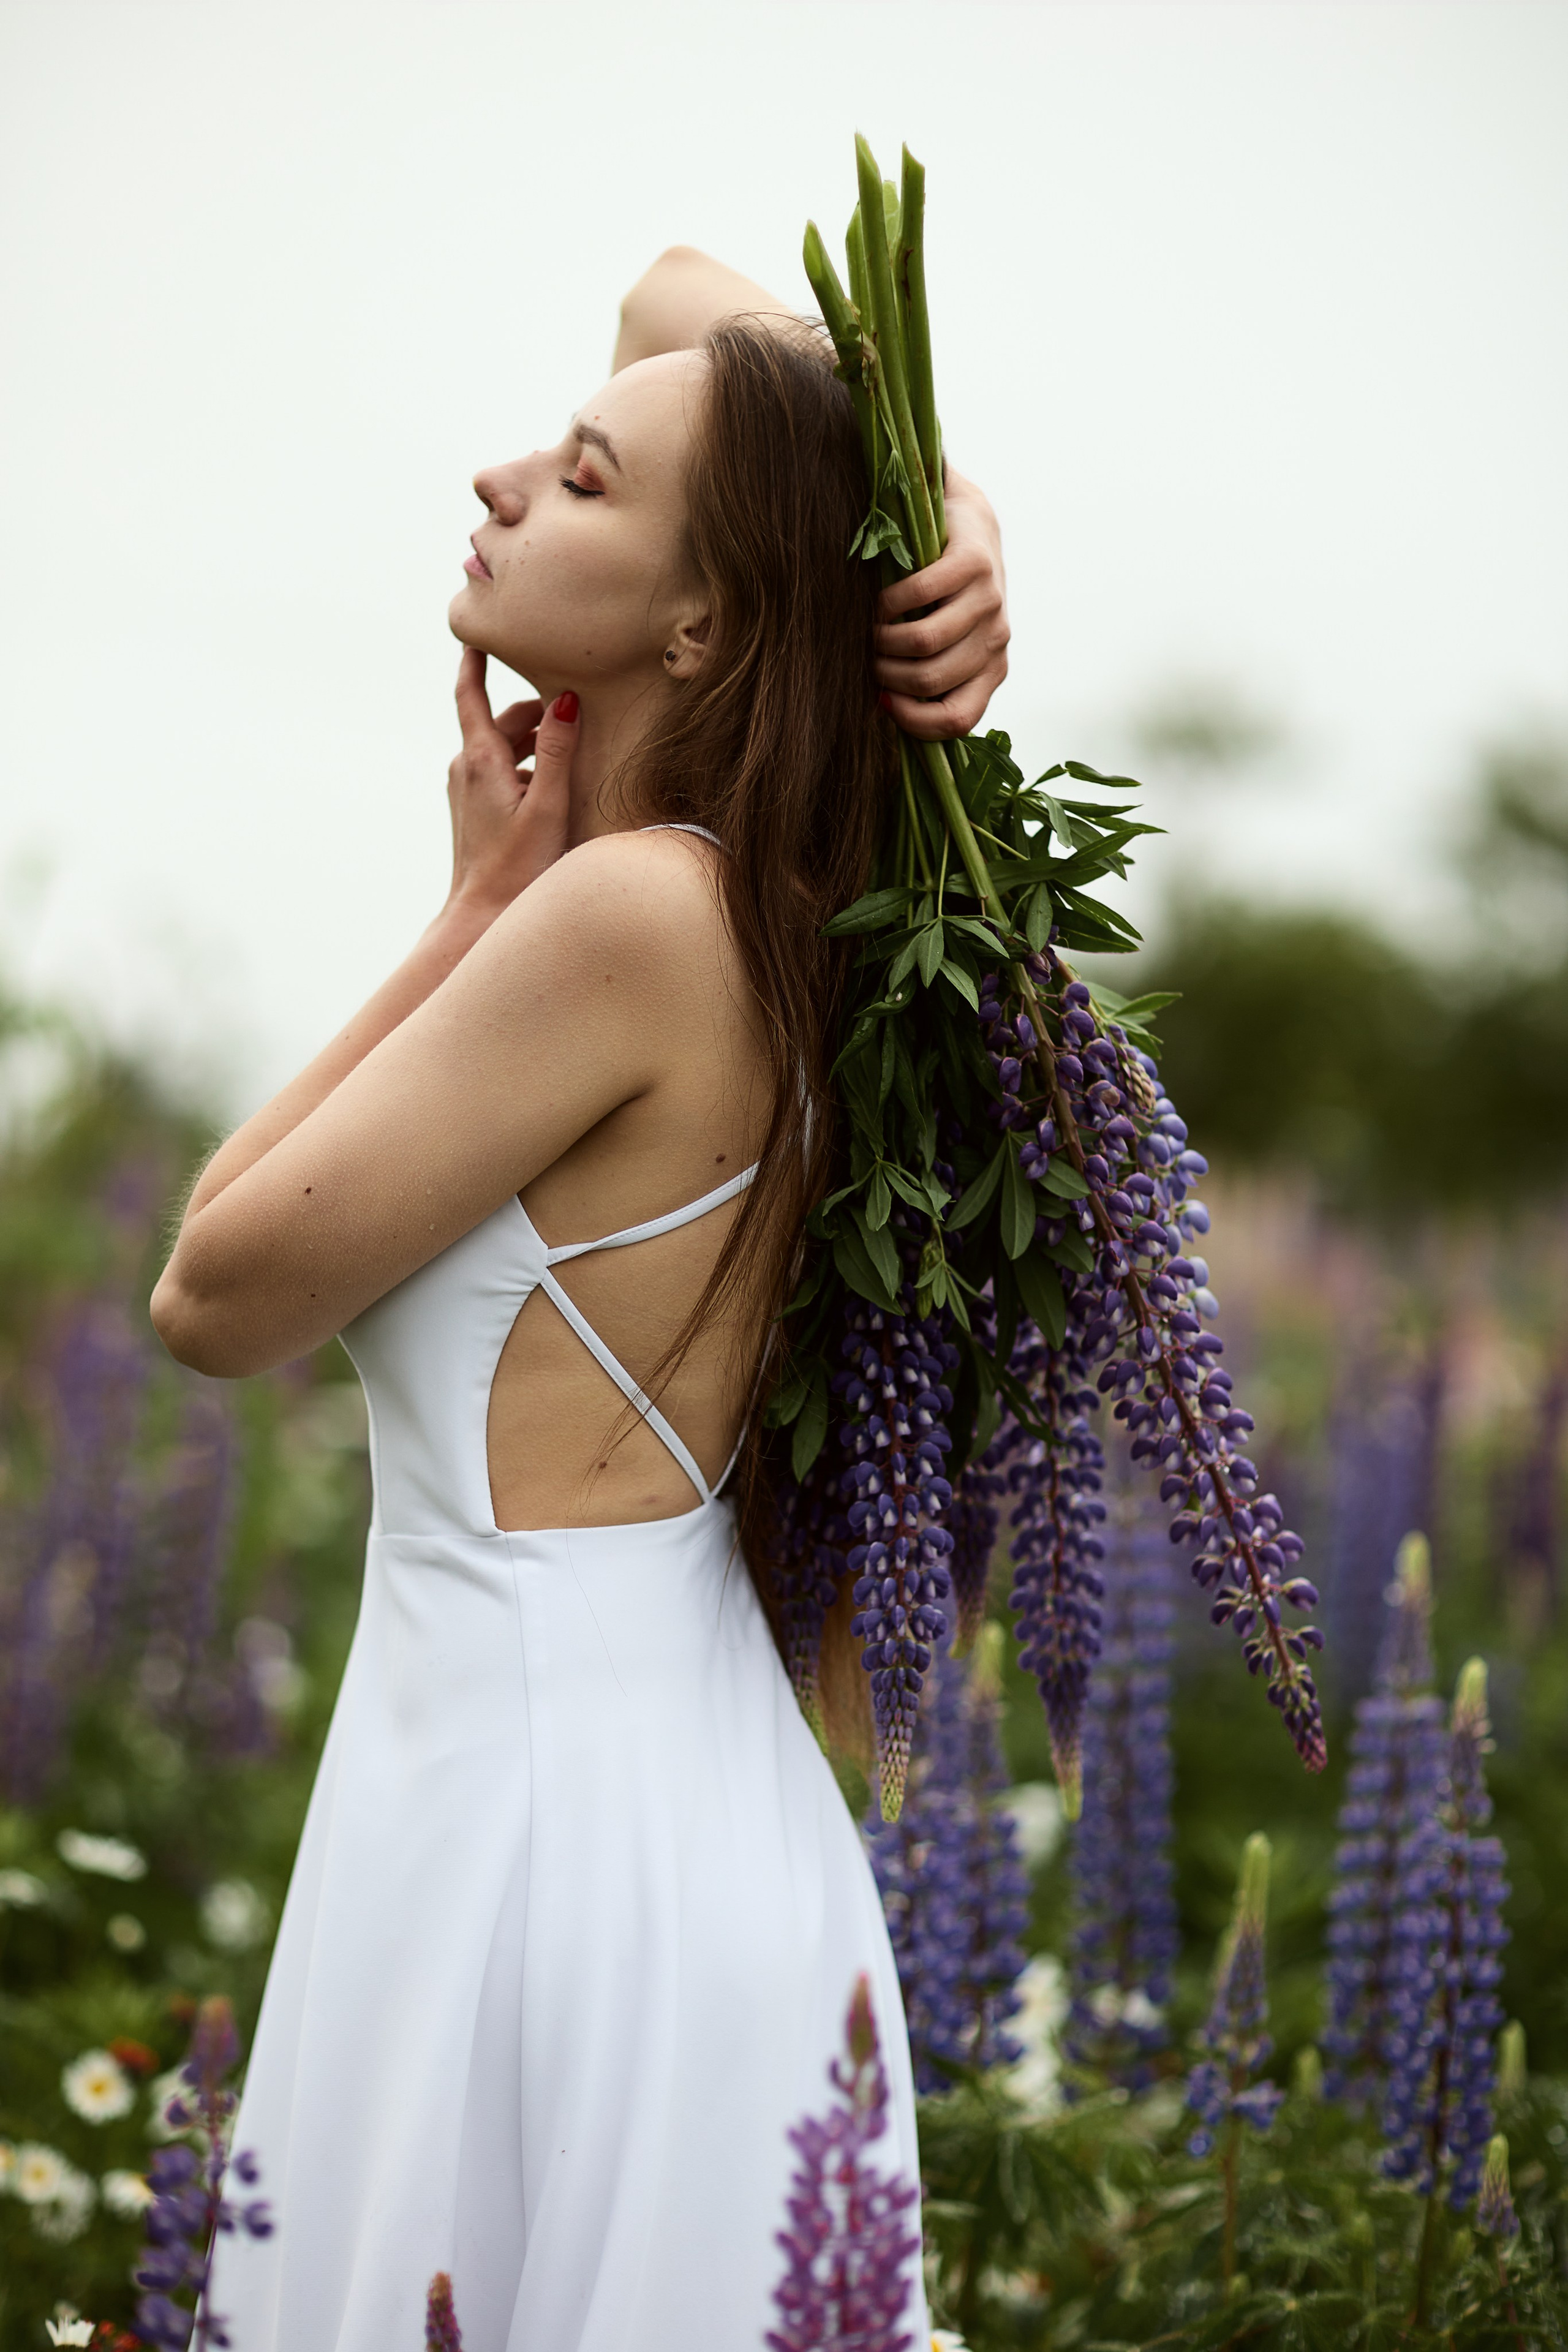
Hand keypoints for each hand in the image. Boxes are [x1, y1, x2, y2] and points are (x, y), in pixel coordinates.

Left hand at [446, 649, 576, 915]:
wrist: (480, 917)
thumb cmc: (517, 868)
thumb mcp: (547, 806)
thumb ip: (558, 752)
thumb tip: (564, 700)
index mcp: (480, 761)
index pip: (470, 696)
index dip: (474, 662)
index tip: (478, 634)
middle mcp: (466, 769)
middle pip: (501, 722)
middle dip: (535, 711)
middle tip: (575, 705)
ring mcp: (467, 791)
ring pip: (504, 749)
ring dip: (536, 743)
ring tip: (576, 750)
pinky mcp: (475, 810)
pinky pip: (503, 773)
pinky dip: (529, 768)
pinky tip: (559, 788)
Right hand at [874, 468, 1010, 739]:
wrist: (969, 527)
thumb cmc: (946, 598)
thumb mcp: (946, 646)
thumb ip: (927, 679)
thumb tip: (883, 709)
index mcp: (992, 671)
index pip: (958, 720)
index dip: (913, 721)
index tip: (885, 702)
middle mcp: (997, 640)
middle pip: (930, 680)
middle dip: (887, 675)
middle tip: (871, 658)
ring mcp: (989, 602)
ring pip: (923, 642)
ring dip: (883, 641)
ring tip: (873, 632)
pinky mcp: (974, 564)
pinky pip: (919, 594)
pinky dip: (889, 603)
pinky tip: (882, 603)